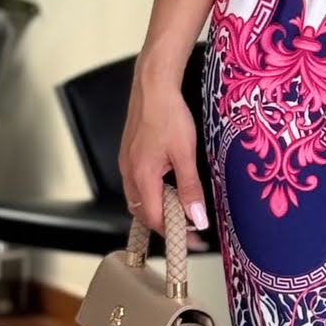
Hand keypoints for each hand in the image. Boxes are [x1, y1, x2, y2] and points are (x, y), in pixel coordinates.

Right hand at [118, 67, 209, 242]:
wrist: (153, 85)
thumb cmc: (169, 114)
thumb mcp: (185, 153)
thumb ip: (190, 188)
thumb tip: (197, 217)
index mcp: (141, 176)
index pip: (155, 219)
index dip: (175, 233)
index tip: (195, 239)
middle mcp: (129, 173)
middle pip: (144, 213)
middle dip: (167, 226)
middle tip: (192, 229)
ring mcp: (127, 164)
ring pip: (139, 200)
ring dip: (160, 210)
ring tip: (183, 212)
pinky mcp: (130, 156)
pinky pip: (138, 186)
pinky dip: (153, 195)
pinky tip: (170, 189)